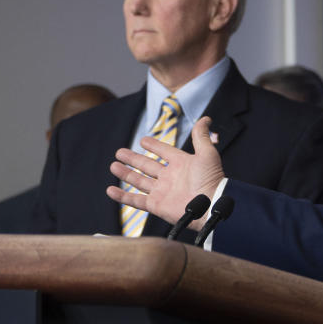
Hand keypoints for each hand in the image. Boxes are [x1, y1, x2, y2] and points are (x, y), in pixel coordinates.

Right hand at [107, 116, 225, 225]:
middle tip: (119, 152)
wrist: (211, 205)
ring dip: (126, 174)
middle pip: (147, 165)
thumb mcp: (207, 153)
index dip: (154, 146)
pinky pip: (136, 200)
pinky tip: (111, 190)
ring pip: (139, 181)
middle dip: (133, 159)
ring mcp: (162, 192)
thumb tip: (206, 118)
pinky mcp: (156, 205)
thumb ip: (201, 136)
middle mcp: (170, 178)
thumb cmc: (211, 180)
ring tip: (113, 166)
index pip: (164, 152)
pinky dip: (122, 196)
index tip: (143, 140)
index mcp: (181, 164)